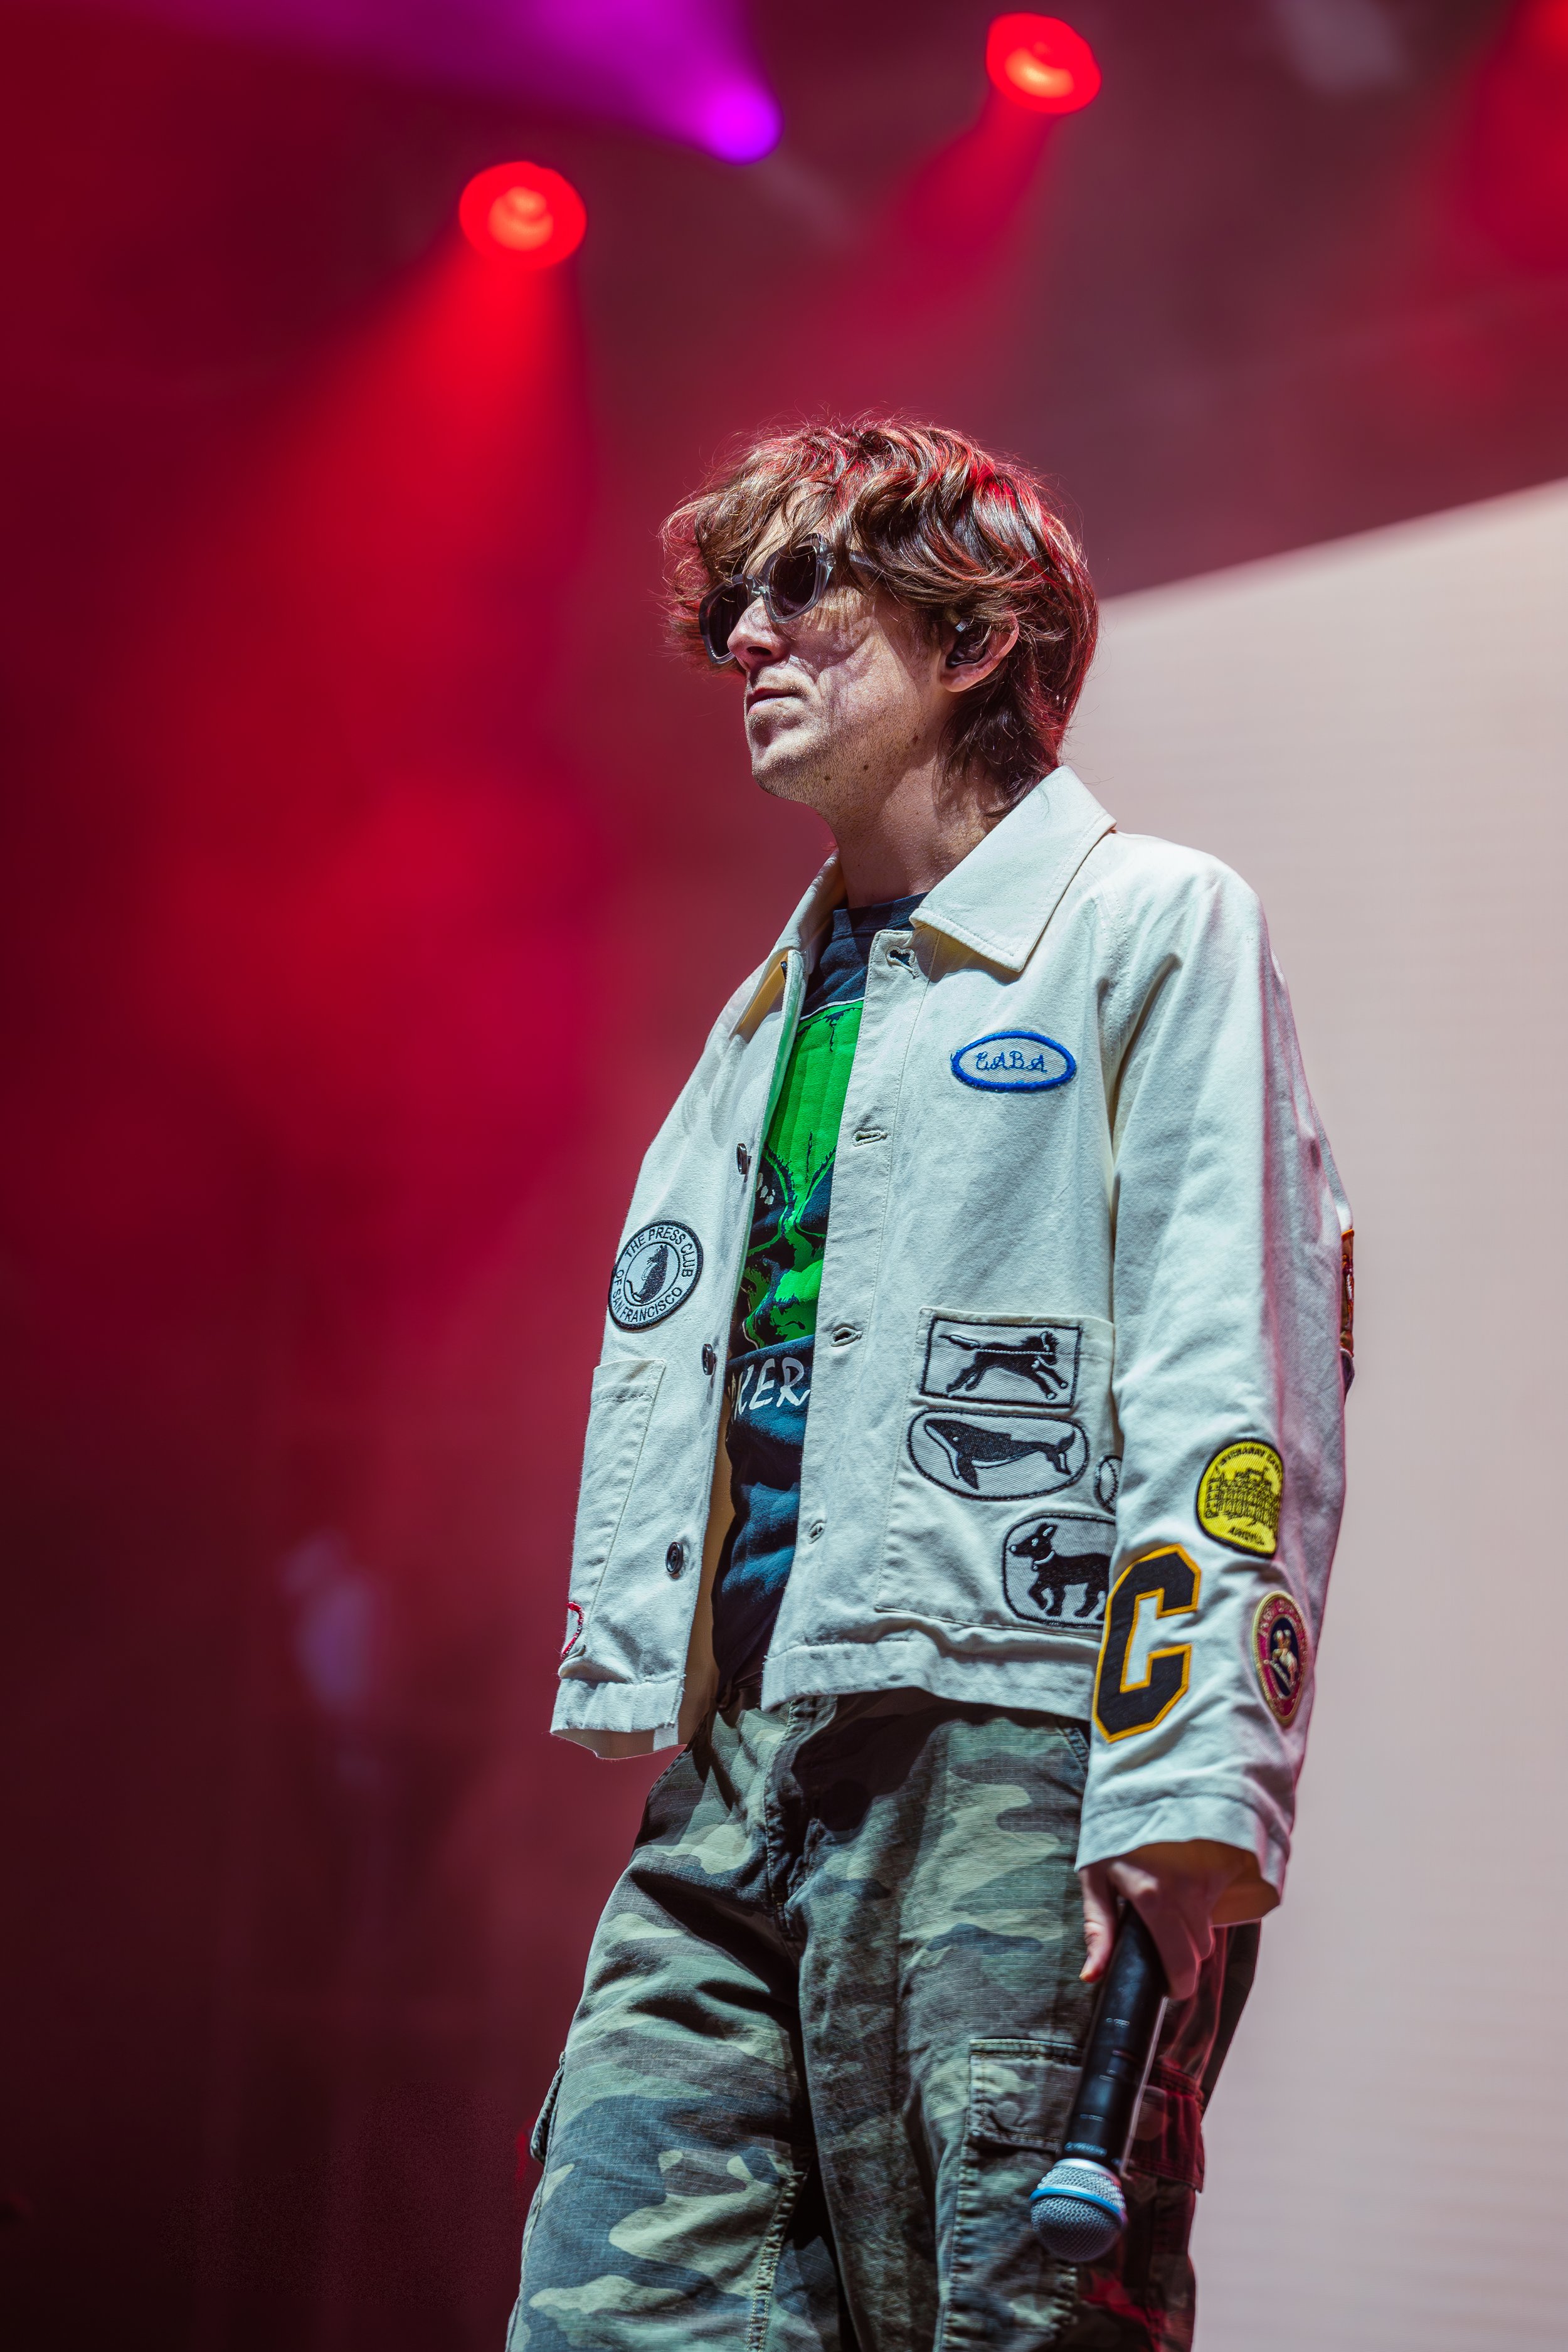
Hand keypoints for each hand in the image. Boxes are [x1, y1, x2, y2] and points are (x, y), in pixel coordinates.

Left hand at [1078, 1840, 1249, 2001]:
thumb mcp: (1095, 1876)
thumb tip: (1090, 1975)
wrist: (1145, 1785)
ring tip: (1172, 1904)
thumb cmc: (1116, 1833)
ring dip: (1195, 1927)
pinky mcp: (1229, 1862)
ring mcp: (1212, 1875)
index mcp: (1154, 1898)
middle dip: (1184, 1953)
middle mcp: (1188, 1890)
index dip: (1180, 1984)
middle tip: (1163, 1937)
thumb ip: (1098, 1929)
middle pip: (1201, 1949)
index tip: (1170, 1986)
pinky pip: (1223, 1899)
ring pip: (1213, 1927)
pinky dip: (1208, 1900)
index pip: (1183, 1962)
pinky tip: (1188, 1883)